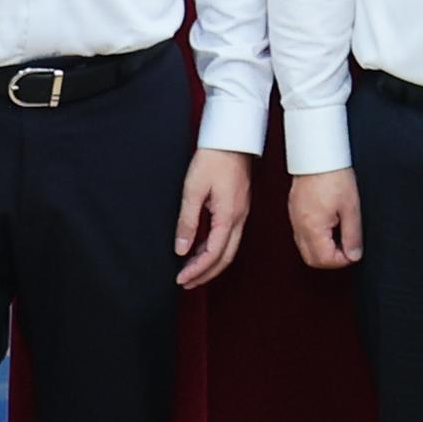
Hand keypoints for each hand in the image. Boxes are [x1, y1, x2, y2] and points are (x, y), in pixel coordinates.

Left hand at [173, 147, 253, 289]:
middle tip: (187, 283)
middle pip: (225, 257)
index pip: (214, 254)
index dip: (198, 270)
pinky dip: (215, 248)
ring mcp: (241, 213)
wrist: (232, 138)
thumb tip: (182, 248)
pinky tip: (202, 249)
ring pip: (229, 248)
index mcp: (229, 216)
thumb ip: (187, 221)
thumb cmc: (213, 158)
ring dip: (211, 263)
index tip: (182, 279)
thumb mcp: (193, 190)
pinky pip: (229, 236)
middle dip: (206, 274)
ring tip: (192, 271)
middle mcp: (239, 218)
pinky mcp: (238, 207)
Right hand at [286, 170, 363, 268]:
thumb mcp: (351, 207)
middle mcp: (300, 227)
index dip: (342, 261)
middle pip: (312, 260)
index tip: (353, 252)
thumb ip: (353, 235)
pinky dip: (315, 239)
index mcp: (313, 227)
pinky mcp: (294, 212)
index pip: (324, 260)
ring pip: (305, 249)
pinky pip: (302, 236)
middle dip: (331, 259)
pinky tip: (328, 227)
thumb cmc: (333, 175)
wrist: (317, 155)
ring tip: (339, 235)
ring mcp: (294, 220)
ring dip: (323, 250)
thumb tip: (353, 254)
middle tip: (347, 248)